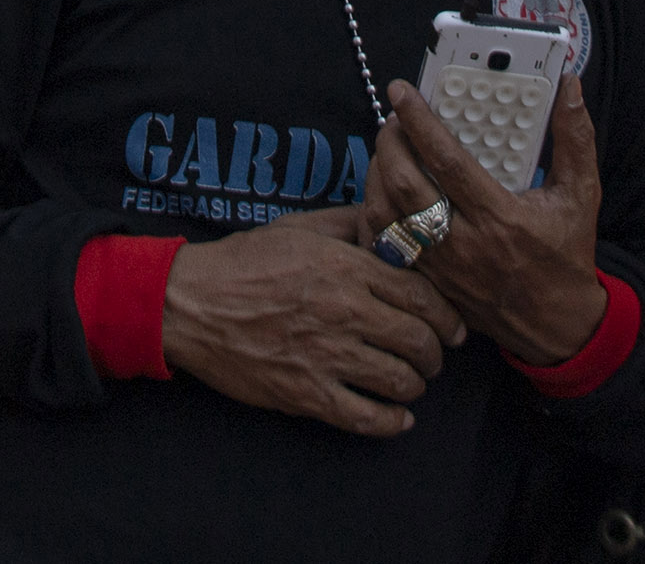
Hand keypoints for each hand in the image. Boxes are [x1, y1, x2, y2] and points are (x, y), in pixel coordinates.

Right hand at [161, 218, 468, 438]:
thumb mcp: (299, 227)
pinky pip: (364, 417)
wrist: (190, 304)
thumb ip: (349, 223)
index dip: (447, 314)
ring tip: (414, 382)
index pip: (420, 294)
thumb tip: (389, 222)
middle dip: (437, 353)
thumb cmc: (243, 261)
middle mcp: (342, 311)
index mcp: (344, 267)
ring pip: (398, 380)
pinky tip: (397, 418)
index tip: (455, 325)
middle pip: (418, 340)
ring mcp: (325, 356)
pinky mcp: (305, 393)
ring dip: (416, 385)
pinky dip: (391, 422)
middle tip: (436, 357)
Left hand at [365, 77, 607, 368]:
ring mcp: (440, 266)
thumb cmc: (567, 255)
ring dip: (377, 176)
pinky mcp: (428, 282)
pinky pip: (383, 246)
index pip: (448, 161)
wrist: (558, 325)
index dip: (420, 122)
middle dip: (390, 143)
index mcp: (501, 217)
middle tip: (393, 119)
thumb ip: (574, 137)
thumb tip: (570, 88)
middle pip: (405, 185)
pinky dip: (374, 214)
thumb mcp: (581, 194)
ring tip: (387, 151)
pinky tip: (381, 193)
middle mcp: (464, 243)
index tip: (403, 93)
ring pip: (386, 215)